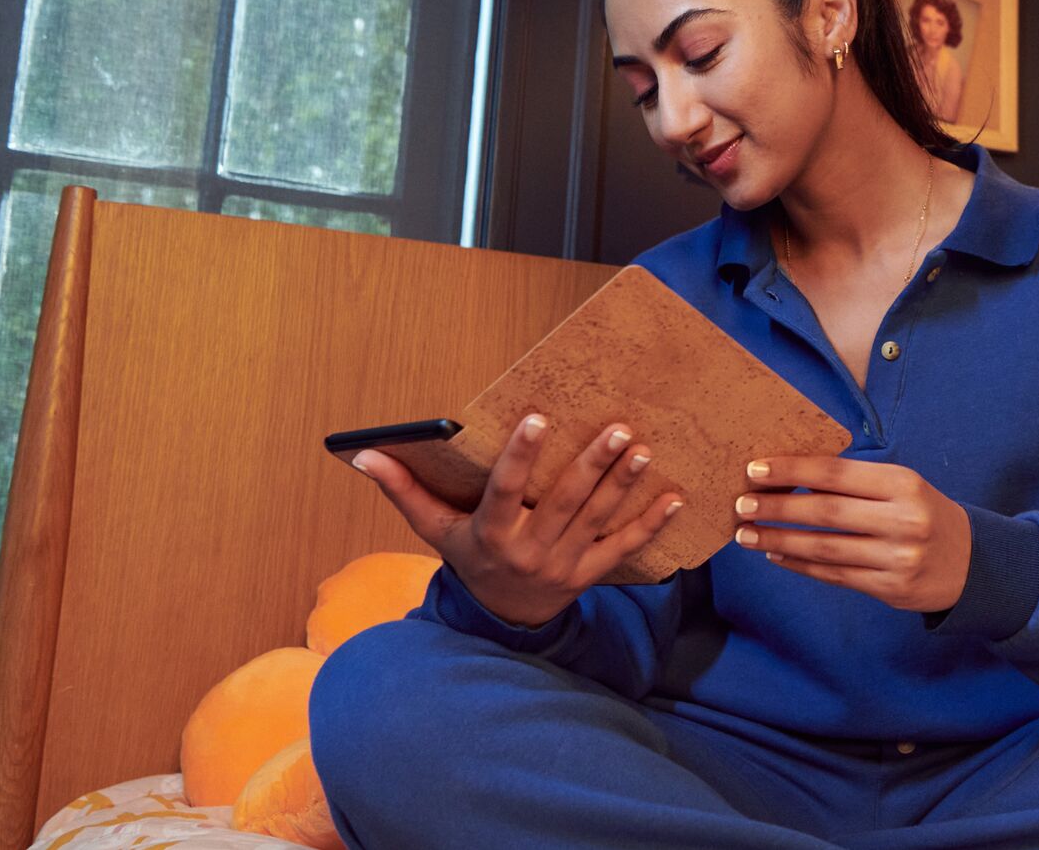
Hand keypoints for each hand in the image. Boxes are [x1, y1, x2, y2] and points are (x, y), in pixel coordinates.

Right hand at [352, 416, 681, 628]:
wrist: (501, 619)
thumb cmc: (468, 559)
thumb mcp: (434, 530)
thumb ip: (403, 491)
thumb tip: (363, 455)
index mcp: (490, 535)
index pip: (505, 492)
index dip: (521, 457)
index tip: (537, 418)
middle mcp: (530, 551)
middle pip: (564, 503)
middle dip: (592, 465)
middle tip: (617, 429)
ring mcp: (564, 565)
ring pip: (597, 520)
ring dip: (623, 485)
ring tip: (641, 449)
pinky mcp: (590, 574)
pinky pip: (624, 549)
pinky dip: (651, 525)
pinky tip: (675, 498)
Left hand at [733, 458, 970, 611]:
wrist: (973, 563)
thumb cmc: (924, 514)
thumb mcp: (902, 487)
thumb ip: (855, 483)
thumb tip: (789, 477)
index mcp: (904, 484)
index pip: (837, 474)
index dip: (793, 471)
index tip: (756, 469)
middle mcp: (904, 520)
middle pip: (826, 512)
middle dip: (777, 508)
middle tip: (741, 504)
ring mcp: (898, 558)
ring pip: (825, 548)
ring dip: (779, 541)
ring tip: (747, 534)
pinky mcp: (891, 589)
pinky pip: (835, 575)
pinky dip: (801, 565)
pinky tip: (776, 555)